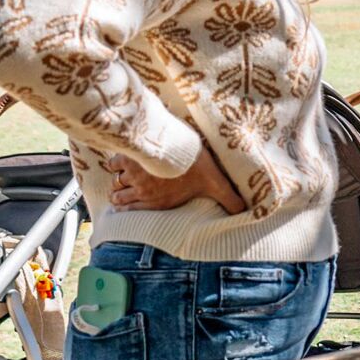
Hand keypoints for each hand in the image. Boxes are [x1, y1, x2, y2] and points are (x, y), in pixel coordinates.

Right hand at [106, 147, 245, 214]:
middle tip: (123, 189)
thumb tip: (246, 213)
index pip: (133, 211)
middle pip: (120, 196)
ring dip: (118, 180)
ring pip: (117, 182)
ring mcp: (133, 176)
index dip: (126, 208)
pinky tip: (121, 158)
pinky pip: (113, 164)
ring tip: (123, 175)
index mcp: (159, 201)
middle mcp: (142, 191)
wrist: (180, 146)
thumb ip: (230, 200)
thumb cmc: (198, 167)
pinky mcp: (128, 158)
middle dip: (120, 194)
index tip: (122, 206)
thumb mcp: (217, 185)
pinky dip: (115, 163)